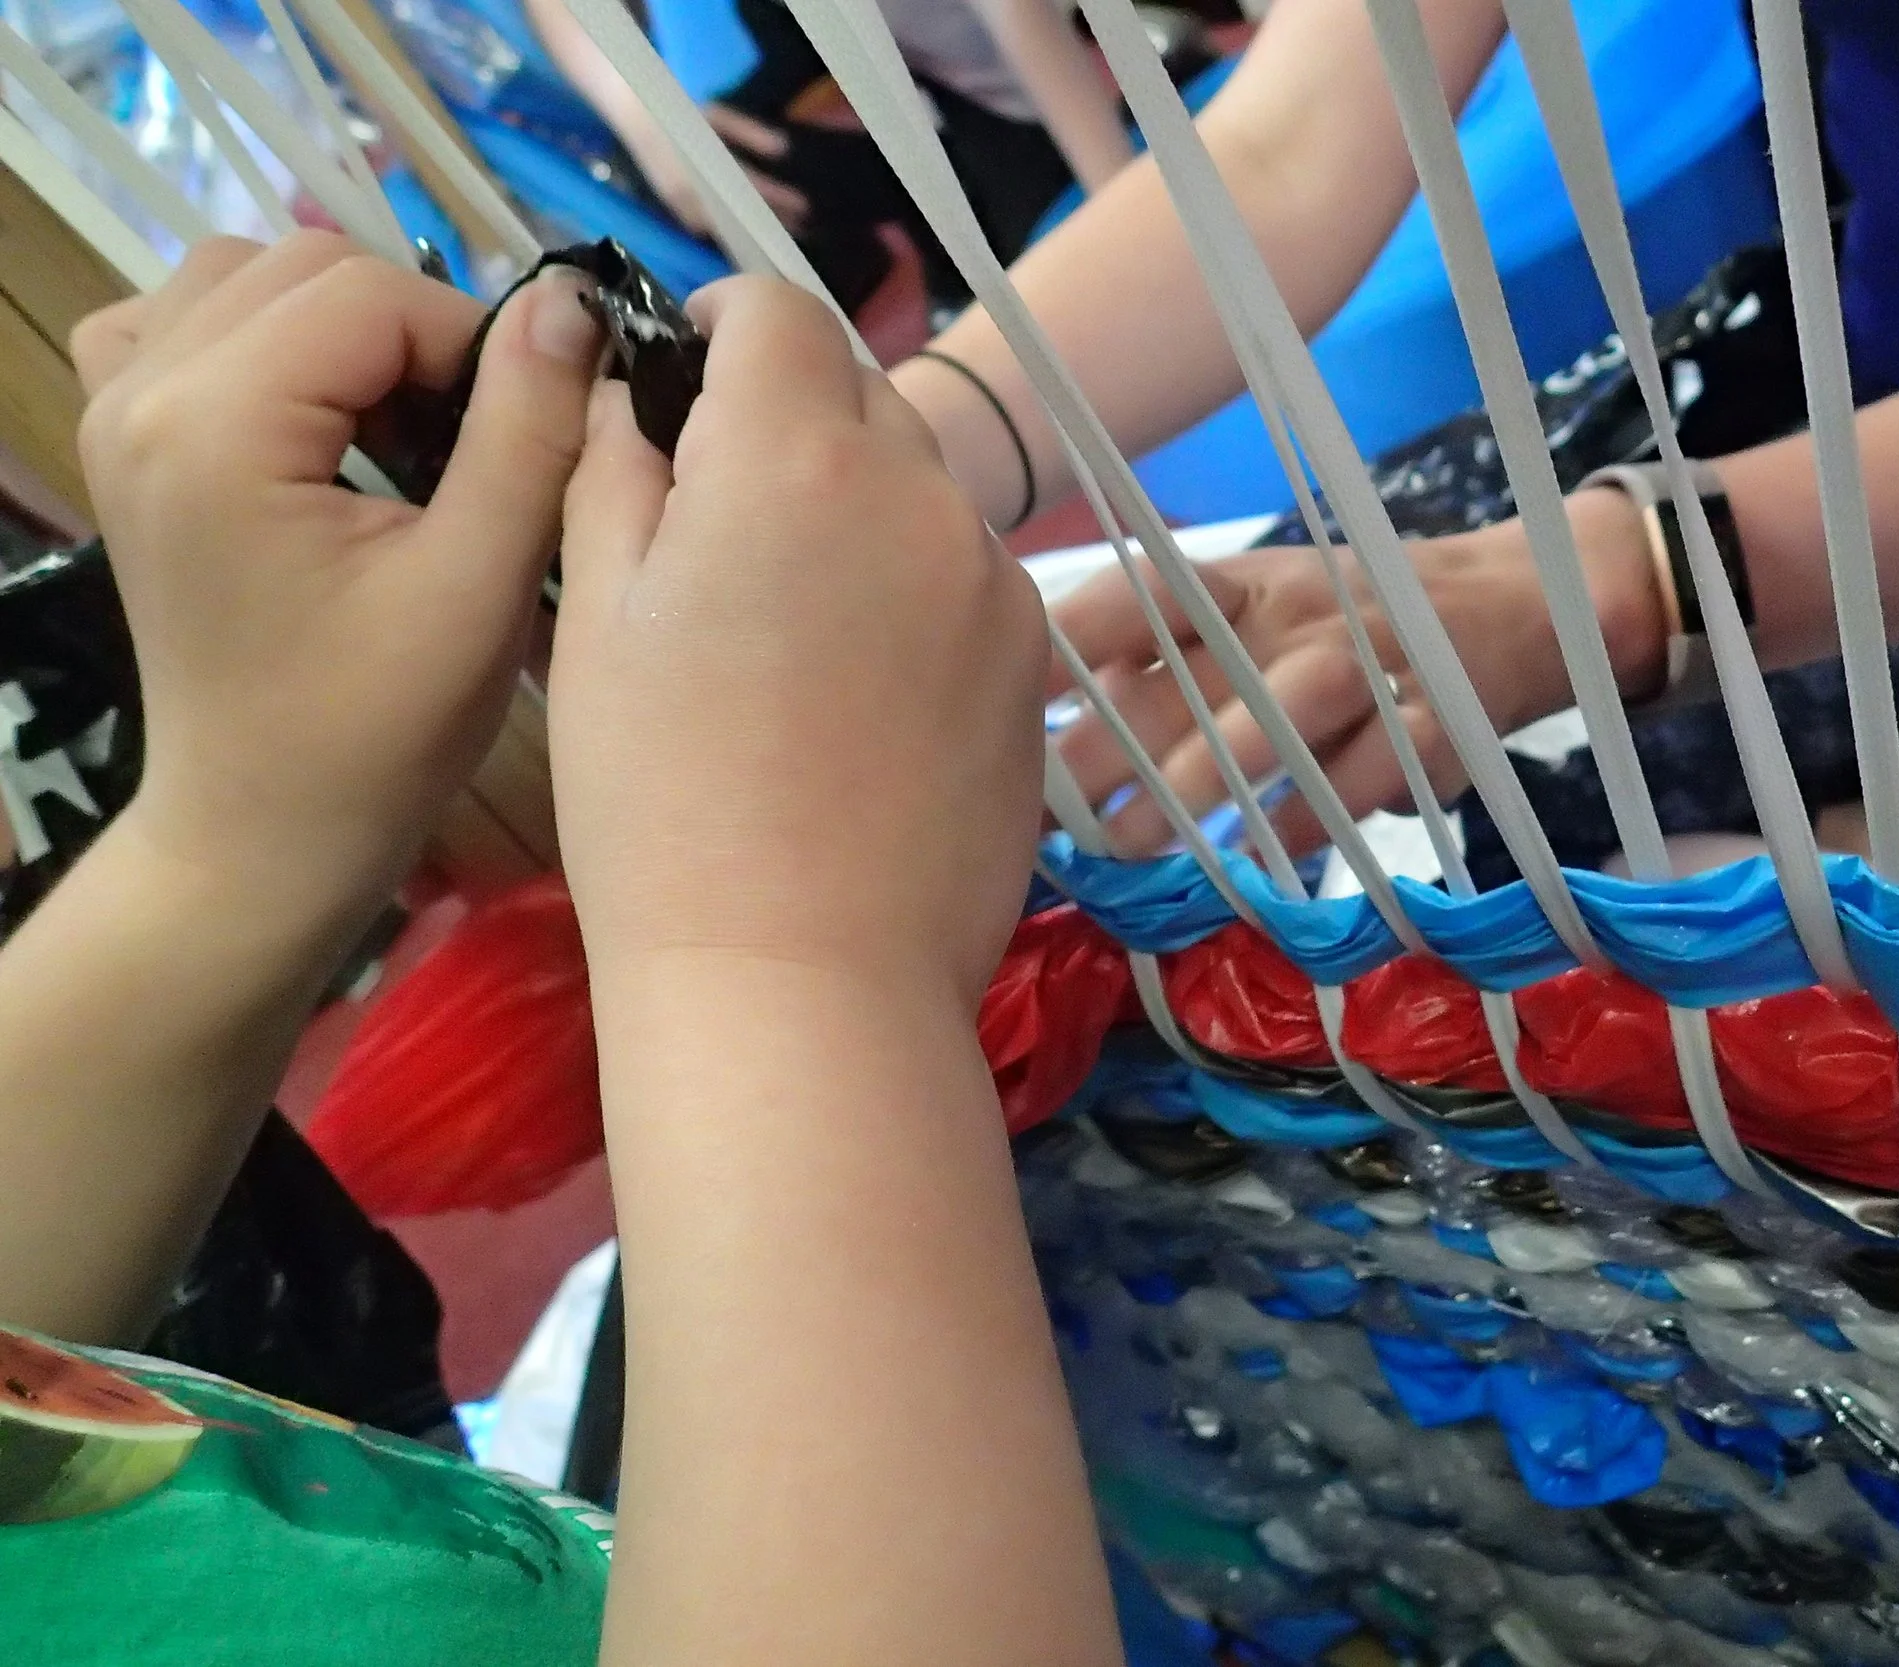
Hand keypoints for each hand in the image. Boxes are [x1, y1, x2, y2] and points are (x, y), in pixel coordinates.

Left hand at [70, 231, 602, 911]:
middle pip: (309, 264)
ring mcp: (116, 408)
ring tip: (399, 432)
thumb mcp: (479, 587)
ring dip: (346, 327)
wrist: (263, 829)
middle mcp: (141, 392)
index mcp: (215, 426)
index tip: (522, 440)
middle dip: (413, 332)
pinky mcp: (124, 434)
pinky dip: (266, 338)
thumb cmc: (379, 731)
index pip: (371, 293)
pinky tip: (315, 414)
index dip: (473, 346)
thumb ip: (528, 430)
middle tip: (468, 446)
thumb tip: (570, 301)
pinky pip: (190, 316)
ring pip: (250, 271)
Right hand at [549, 276, 1045, 1005]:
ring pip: (917, 492)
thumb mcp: (595, 615)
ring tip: (789, 633)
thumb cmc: (661, 802)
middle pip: (857, 394)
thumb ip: (617, 463)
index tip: (680, 384)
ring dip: (855, 514)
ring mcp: (996, 579)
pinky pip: (965, 580)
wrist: (803, 976)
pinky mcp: (1034, 662)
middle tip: (716, 528)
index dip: (717, 328)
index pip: (777, 309)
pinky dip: (912, 595)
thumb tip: (632, 387)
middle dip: (787, 424)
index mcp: (798, 456)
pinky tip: (859, 695)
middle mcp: (922, 492)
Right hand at [622, 107, 808, 236]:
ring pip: (728, 232)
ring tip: (786, 236)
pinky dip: (735, 234)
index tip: (805, 208)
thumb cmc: (679, 112)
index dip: (779, 200)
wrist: (633, 115)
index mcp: (704, 169)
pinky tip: (755, 235)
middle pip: (744, 219)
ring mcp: (683, 209)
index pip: (751, 190)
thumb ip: (749, 133)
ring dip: (757, 234)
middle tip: (806, 231)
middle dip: (774, 225)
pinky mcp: (678, 214)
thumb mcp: (716, 114)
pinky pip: (712, 231)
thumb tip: (784, 150)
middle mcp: (693, 195)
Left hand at [1048, 488, 1665, 855]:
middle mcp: (1302, 614)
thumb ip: (1175, 657)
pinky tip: (1256, 865)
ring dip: (1208, 774)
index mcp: (1248, 584)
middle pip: (1199, 669)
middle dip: (1115, 737)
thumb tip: (1049, 717)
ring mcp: (1373, 664)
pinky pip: (1367, 775)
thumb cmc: (1352, 621)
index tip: (1009, 680)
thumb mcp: (1265, 611)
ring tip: (1133, 841)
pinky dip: (1311, 820)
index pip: (1148, 593)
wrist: (1512, 608)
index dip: (1078, 632)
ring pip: (1285, 710)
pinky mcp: (1434, 724)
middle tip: (1043, 802)